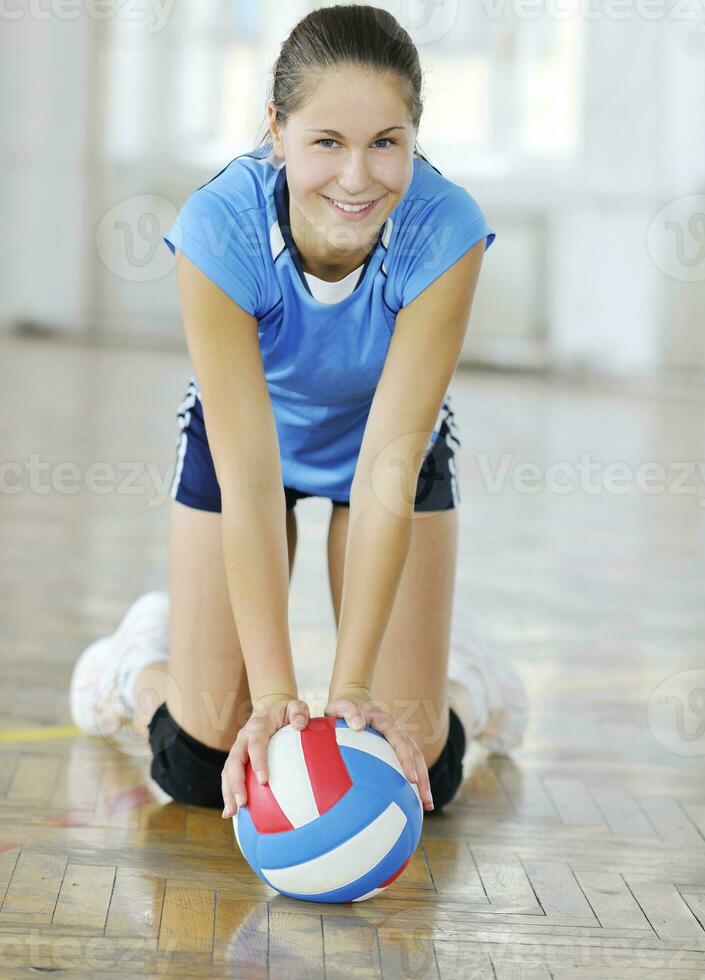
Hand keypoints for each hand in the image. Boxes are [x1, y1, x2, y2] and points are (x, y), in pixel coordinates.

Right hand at [221, 693, 309, 818]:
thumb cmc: (286, 712)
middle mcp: (242, 739)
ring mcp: (237, 750)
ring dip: (228, 792)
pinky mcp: (236, 760)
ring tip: (231, 814)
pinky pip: (228, 777)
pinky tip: (230, 813)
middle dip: (236, 784)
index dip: (258, 763)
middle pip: (234, 762)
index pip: (255, 746)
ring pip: (227, 772)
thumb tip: (299, 725)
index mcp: (257, 727)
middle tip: (242, 804)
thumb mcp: (295, 705)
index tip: (263, 782)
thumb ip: (299, 711)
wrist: (270, 708)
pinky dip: (227, 794)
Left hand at [324, 683, 433, 811]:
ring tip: (428, 805)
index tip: (412, 779)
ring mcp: (398, 738)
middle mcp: (397, 730)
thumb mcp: (342, 705)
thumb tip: (358, 725)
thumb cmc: (345, 704)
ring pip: (416, 760)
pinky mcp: (395, 746)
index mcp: (386, 722)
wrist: (353, 697)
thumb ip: (349, 712)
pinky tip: (412, 799)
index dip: (407, 760)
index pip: (401, 742)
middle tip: (427, 801)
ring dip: (423, 781)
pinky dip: (413, 779)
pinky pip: (408, 762)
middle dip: (423, 778)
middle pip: (415, 754)